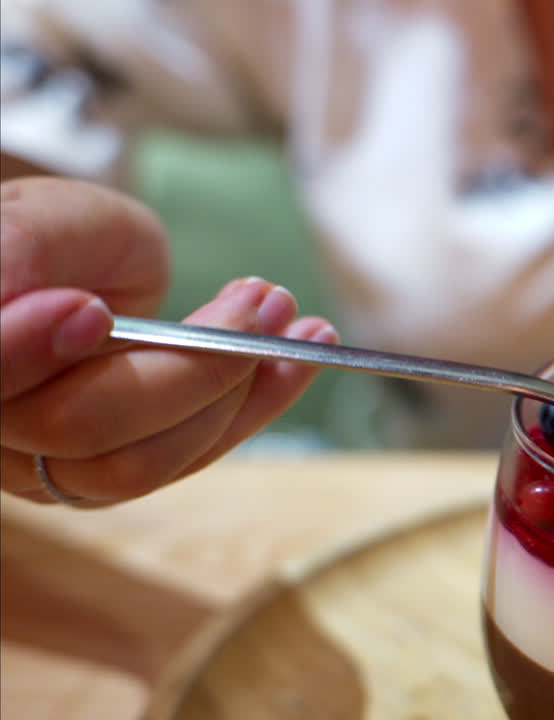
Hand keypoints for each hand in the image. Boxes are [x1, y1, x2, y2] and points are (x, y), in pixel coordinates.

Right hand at [0, 177, 337, 505]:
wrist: (69, 271)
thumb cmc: (51, 240)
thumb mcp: (47, 219)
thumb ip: (23, 250)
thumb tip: (22, 298)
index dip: (21, 350)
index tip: (91, 308)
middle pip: (74, 426)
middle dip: (188, 365)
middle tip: (263, 297)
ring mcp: (38, 468)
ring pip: (139, 462)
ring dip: (234, 391)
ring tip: (291, 318)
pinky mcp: (104, 479)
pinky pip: (182, 462)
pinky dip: (251, 409)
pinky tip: (299, 357)